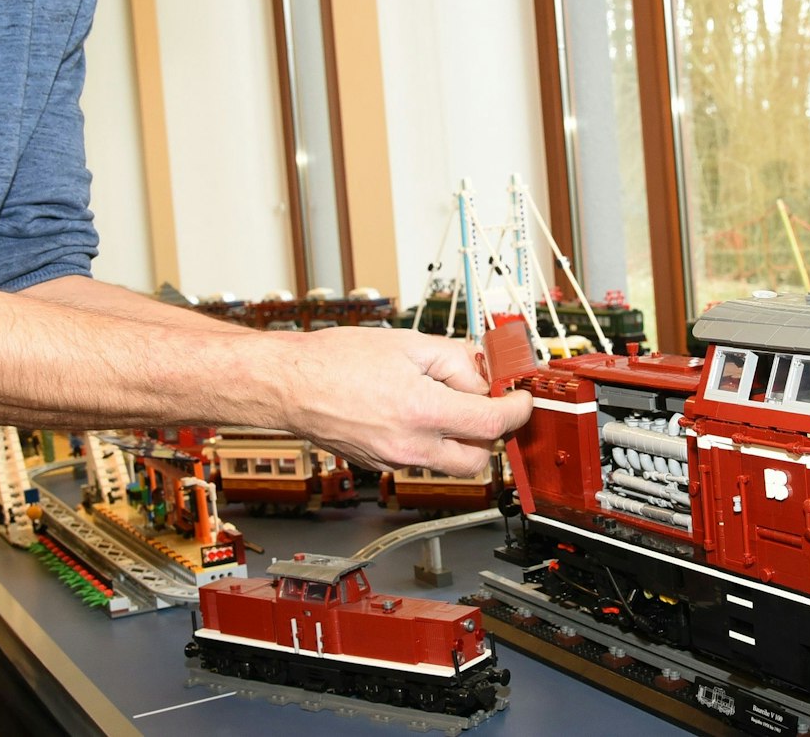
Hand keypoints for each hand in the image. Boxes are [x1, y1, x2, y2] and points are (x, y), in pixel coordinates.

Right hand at [272, 326, 532, 475]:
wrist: (288, 384)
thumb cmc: (335, 359)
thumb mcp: (406, 343)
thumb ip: (453, 358)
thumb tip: (481, 373)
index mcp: (421, 411)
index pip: (492, 425)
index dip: (516, 411)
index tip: (521, 400)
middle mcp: (409, 445)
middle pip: (477, 459)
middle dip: (490, 434)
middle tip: (484, 404)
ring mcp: (392, 460)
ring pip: (448, 462)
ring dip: (458, 439)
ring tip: (441, 403)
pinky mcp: (377, 465)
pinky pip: (418, 459)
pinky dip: (427, 441)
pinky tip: (410, 411)